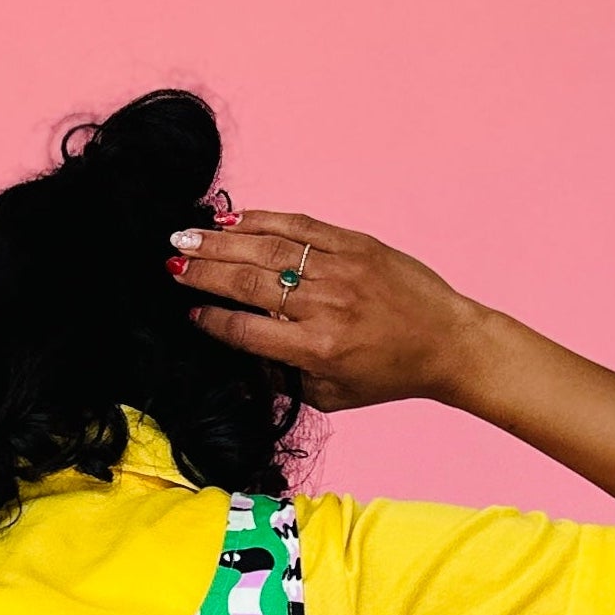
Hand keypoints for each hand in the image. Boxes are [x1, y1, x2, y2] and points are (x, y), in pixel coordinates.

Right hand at [170, 211, 481, 413]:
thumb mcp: (332, 394)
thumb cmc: (387, 374)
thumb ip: (284, 377)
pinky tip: (232, 220)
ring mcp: (340, 269)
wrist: (445, 341)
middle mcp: (326, 306)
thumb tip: (240, 356)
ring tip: (185, 237)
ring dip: (220, 242)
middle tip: (168, 263)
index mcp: (318, 349)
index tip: (187, 311)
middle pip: (249, 283)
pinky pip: (299, 227)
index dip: (212, 320)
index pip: (248, 330)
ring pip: (267, 249)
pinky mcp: (355, 243)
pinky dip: (262, 220)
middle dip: (203, 272)